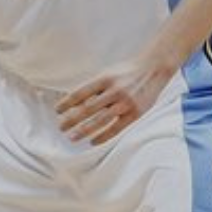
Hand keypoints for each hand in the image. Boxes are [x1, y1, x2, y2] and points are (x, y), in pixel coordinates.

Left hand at [56, 54, 172, 144]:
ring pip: (101, 120)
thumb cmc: (127, 72)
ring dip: (84, 130)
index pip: (80, 92)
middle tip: (61, 128)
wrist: (154, 69)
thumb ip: (94, 87)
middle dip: (72, 120)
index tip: (57, 111)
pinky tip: (93, 141)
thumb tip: (76, 103)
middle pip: (88, 108)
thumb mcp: (108, 73)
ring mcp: (125, 102)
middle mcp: (114, 90)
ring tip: (72, 137)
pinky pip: (116, 127)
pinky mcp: (135, 113)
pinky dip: (103, 136)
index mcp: (105, 78)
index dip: (67, 103)